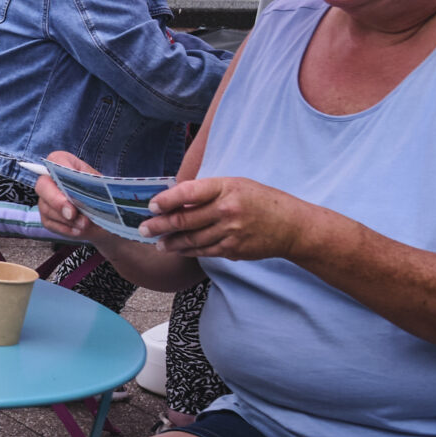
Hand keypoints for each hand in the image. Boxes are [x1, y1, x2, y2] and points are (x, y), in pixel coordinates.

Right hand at [34, 152, 97, 241]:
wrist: (108, 221)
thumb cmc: (105, 200)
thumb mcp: (103, 189)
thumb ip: (91, 189)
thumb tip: (82, 197)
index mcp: (67, 165)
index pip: (55, 160)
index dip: (61, 168)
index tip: (71, 181)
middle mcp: (51, 180)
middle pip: (43, 185)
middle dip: (57, 201)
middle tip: (72, 213)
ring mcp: (46, 200)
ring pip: (45, 207)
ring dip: (65, 219)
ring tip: (84, 224)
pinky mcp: (47, 217)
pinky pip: (49, 223)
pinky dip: (65, 229)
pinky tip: (78, 230)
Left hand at [142, 176, 315, 259]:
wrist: (292, 226)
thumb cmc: (260, 200)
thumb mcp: (235, 185)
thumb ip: (207, 191)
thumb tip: (174, 198)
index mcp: (226, 187)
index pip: (188, 192)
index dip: (166, 200)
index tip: (151, 206)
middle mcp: (227, 210)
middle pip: (185, 220)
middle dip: (159, 226)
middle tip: (143, 229)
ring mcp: (231, 232)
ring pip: (192, 239)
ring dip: (170, 242)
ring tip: (157, 243)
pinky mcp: (234, 249)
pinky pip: (205, 251)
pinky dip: (188, 250)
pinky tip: (177, 249)